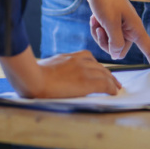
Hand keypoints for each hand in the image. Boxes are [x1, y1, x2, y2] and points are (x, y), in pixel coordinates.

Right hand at [0, 47, 120, 97]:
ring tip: (116, 87)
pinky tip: (113, 92)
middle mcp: (80, 61)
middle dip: (108, 74)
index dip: (98, 67)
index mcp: (71, 57)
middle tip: (113, 81)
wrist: (33, 78)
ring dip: (112, 81)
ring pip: (105, 74)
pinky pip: (104, 84)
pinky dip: (110, 88)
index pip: (90, 59)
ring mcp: (84, 70)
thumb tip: (60, 75)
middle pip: (99, 67)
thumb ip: (59, 67)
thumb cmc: (34, 75)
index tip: (101, 72)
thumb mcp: (49, 65)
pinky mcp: (86, 82)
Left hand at [75, 0, 149, 63]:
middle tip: (100, 29)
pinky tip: (94, 19)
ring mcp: (119, 25)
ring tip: (96, 22)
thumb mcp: (109, 22)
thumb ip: (115, 42)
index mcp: (134, 27)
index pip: (147, 46)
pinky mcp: (111, 21)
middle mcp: (129, 27)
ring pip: (109, 43)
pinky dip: (96, 28)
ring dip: (100, 34)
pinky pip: (103, 34)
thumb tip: (116, 55)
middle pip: (119, 49)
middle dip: (107, 43)